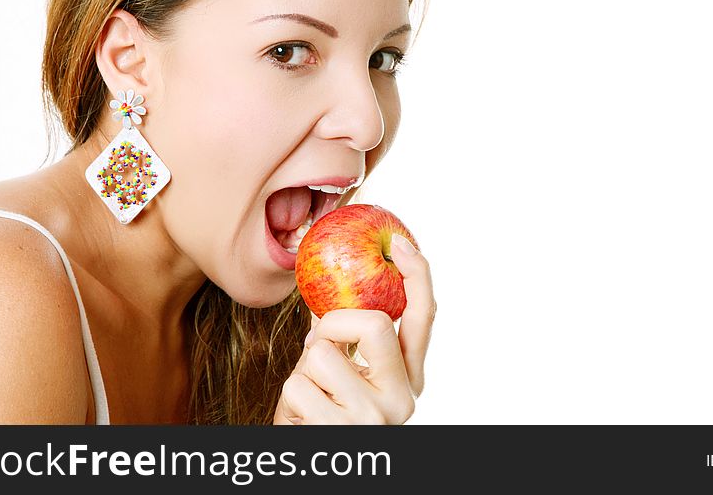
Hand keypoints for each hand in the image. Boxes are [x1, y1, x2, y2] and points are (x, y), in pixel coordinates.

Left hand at [274, 234, 435, 423]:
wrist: (318, 469)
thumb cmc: (327, 422)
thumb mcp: (349, 385)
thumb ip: (350, 347)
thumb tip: (330, 301)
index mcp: (409, 381)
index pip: (423, 318)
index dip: (418, 276)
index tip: (401, 244)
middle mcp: (401, 398)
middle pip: (372, 323)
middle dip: (333, 324)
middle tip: (319, 343)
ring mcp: (372, 418)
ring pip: (322, 355)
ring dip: (302, 373)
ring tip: (309, 400)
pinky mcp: (339, 434)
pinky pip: (297, 386)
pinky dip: (289, 400)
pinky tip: (301, 421)